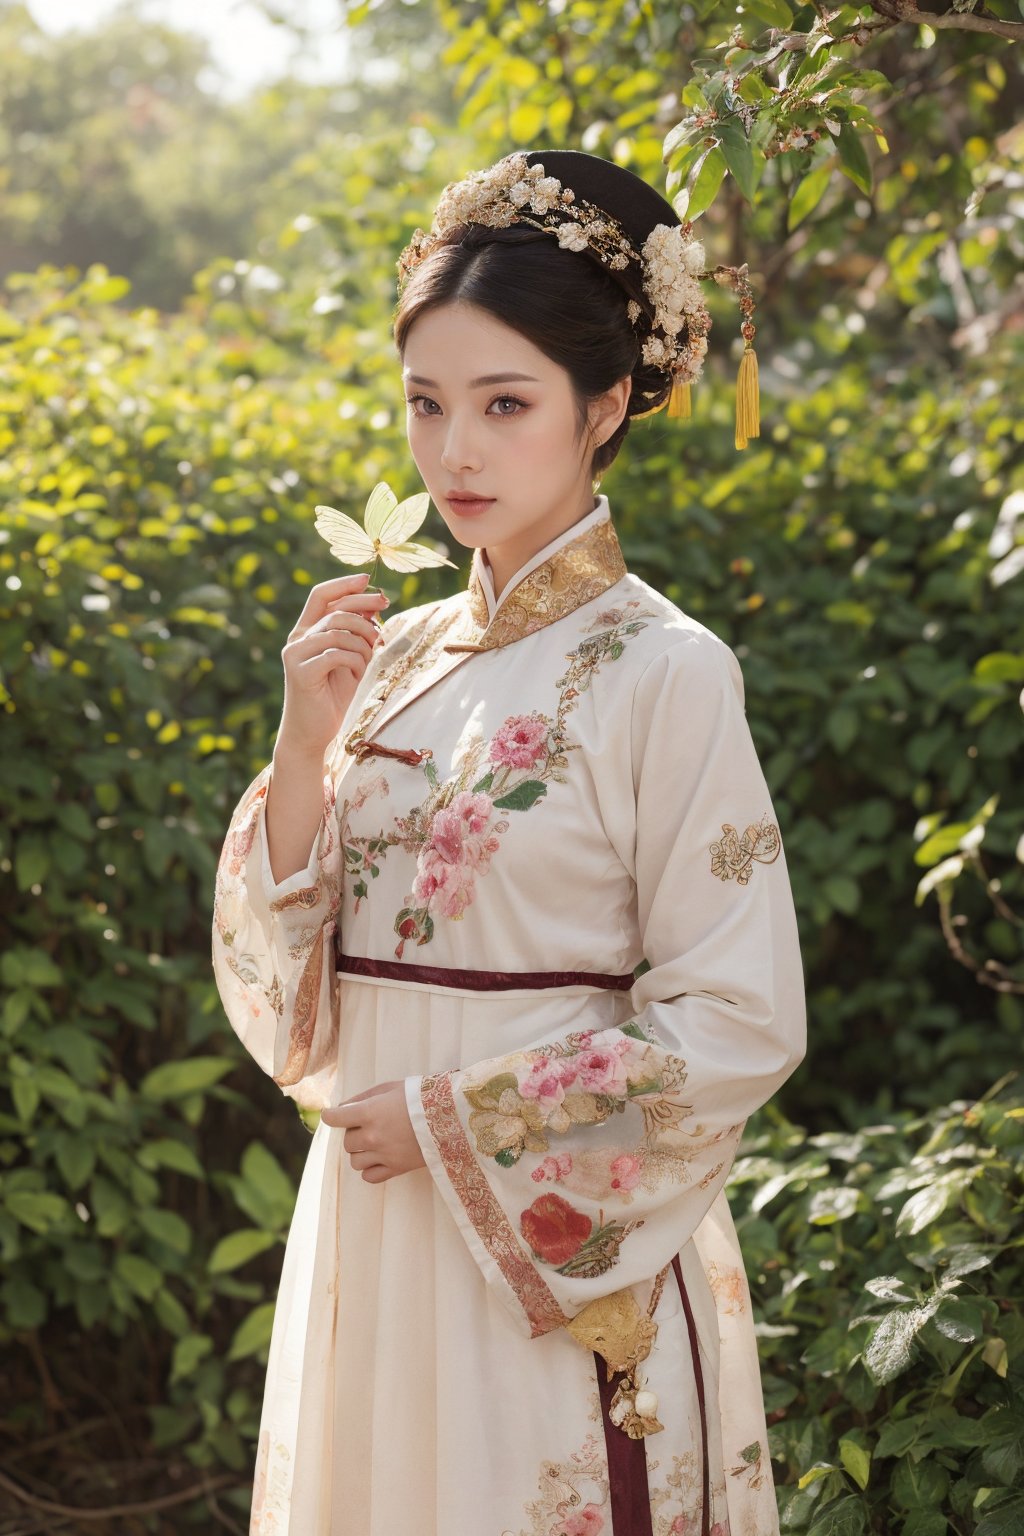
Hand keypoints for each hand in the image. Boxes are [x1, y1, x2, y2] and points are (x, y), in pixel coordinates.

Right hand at [276, 571, 390, 761]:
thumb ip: (357, 633)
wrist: (314, 735)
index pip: (321, 595)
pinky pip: (335, 654)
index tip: (368, 580)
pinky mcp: (300, 672)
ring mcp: (295, 655)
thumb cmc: (335, 699)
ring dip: (362, 643)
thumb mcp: (352, 660)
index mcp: (307, 632)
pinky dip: (354, 661)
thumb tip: (376, 604)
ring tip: (370, 661)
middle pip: (334, 611)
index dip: (344, 584)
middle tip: (385, 620)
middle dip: (365, 612)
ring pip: (337, 631)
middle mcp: (297, 639)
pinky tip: (358, 675)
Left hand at [321, 1080, 426, 1182]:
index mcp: (370, 1112)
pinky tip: (378, 1158)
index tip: (331, 1115)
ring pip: (355, 1162)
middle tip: (368, 1126)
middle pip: (347, 1142)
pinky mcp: (396, 1168)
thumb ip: (364, 1097)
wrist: (451, 1117)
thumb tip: (342, 1108)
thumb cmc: (420, 1097)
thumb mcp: (390, 1088)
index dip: (330, 1116)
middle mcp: (373, 1136)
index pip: (336, 1118)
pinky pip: (369, 1177)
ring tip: (375, 1143)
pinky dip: (369, 1169)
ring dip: (360, 1152)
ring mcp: (384, 1154)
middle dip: (353, 1133)